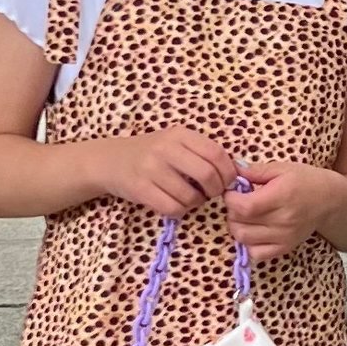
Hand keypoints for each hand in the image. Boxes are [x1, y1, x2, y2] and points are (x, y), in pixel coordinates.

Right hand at [102, 127, 233, 218]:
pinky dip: (180, 211)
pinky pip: (172, 208)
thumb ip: (201, 152)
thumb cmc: (152, 154)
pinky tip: (176, 205)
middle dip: (215, 190)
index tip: (226, 182)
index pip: (216, 154)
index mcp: (179, 134)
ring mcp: (151, 168)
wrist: (111, 160)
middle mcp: (165, 148)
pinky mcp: (140, 189)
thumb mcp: (175, 143)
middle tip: (211, 194)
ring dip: (196, 203)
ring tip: (190, 198)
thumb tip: (235, 173)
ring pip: (190, 196)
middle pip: (207, 174)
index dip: (228, 172)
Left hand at [226, 163, 335, 258]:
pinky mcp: (285, 248)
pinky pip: (256, 253)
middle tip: (238, 202)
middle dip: (231, 211)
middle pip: (240, 223)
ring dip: (237, 226)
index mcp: (281, 197)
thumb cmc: (307, 180)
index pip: (244, 206)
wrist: (331, 201)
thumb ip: (255, 171)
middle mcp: (282, 220)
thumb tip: (232, 170)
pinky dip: (248, 244)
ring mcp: (283, 237)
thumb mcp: (282, 168)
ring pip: (244, 238)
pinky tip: (253, 231)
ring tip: (244, 216)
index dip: (230, 199)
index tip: (232, 191)